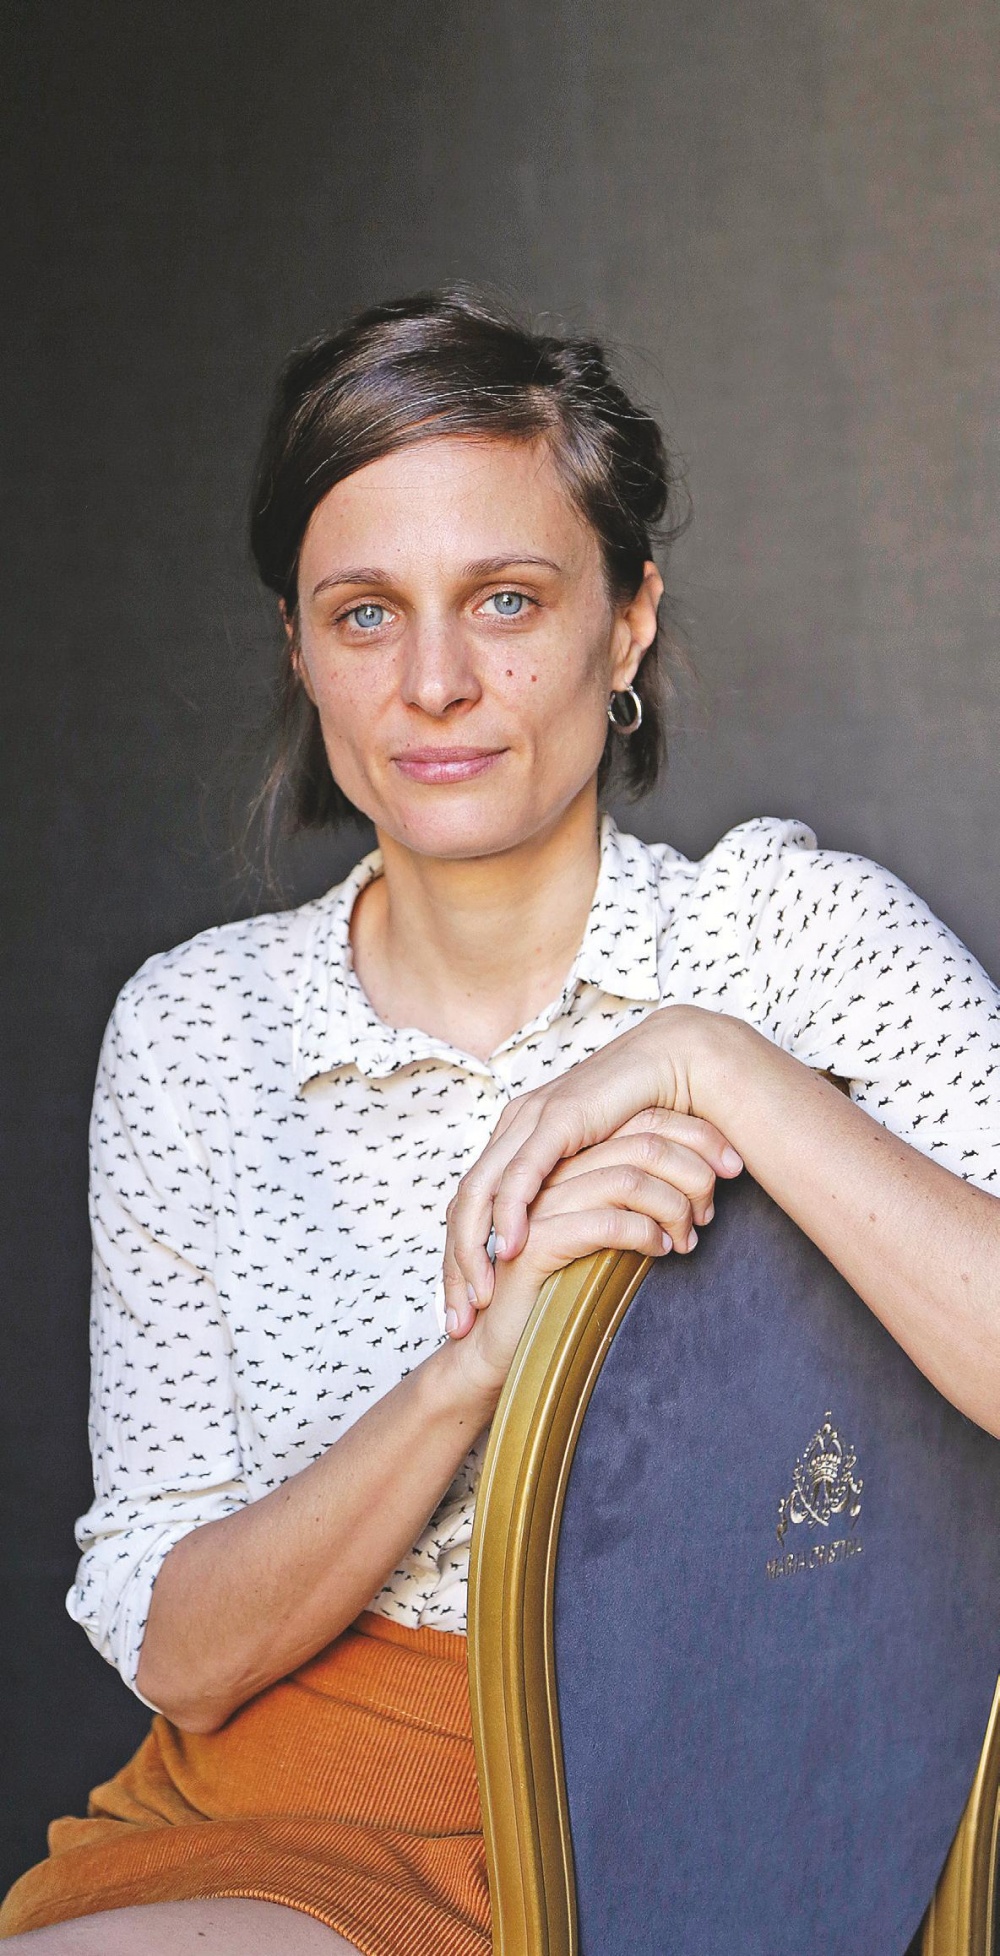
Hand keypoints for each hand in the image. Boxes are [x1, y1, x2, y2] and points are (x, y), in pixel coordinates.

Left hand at [442, 1007, 741, 1329]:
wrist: (672, 1061)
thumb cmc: (644, 1115)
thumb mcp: (600, 1168)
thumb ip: (579, 1197)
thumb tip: (571, 1247)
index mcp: (516, 1142)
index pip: (470, 1210)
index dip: (459, 1262)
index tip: (462, 1313)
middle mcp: (511, 1130)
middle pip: (461, 1209)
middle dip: (453, 1270)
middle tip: (454, 1323)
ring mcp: (528, 1121)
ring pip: (478, 1195)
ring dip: (471, 1251)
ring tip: (478, 1297)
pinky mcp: (554, 1118)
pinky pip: (521, 1173)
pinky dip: (510, 1213)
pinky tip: (512, 1249)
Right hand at [445, 1106, 742, 1390]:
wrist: (506, 1344)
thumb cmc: (563, 1289)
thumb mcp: (610, 1236)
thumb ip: (639, 1203)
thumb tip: (702, 1188)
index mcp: (570, 1157)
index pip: (643, 1120)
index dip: (696, 1137)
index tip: (732, 1167)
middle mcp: (552, 1169)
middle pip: (641, 1141)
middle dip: (693, 1171)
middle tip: (711, 1209)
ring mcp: (539, 1203)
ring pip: (627, 1178)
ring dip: (672, 1206)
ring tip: (687, 1236)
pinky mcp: (535, 1242)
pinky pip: (606, 1222)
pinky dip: (645, 1233)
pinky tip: (660, 1251)